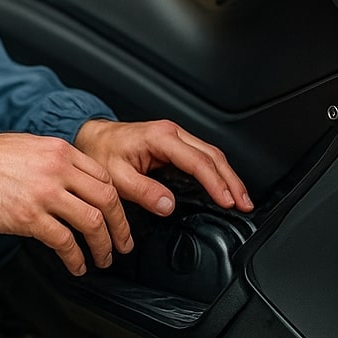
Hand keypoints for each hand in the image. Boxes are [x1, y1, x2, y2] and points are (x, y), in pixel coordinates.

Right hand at [0, 131, 132, 275]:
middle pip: (107, 198)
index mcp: (59, 149)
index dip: (116, 201)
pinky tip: (76, 266)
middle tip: (122, 244)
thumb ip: (53, 161)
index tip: (118, 218)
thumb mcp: (27, 147)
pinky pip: (64, 241)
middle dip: (120, 227)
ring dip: (103, 246)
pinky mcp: (28, 216)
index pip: (104, 176)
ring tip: (103, 259)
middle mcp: (57, 168)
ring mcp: (44, 192)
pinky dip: (75, 258)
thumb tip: (70, 181)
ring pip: (92, 222)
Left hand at [74, 118, 252, 218]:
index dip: (216, 183)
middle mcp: (172, 133)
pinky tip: (224, 187)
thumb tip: (168, 204)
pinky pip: (203, 157)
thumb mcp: (116, 176)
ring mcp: (176, 137)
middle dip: (232, 181)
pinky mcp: (176, 144)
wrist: (92, 138)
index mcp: (160, 137)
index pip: (198, 161)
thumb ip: (143, 191)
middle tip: (244, 204)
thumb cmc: (101, 152)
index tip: (227, 201)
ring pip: (212, 155)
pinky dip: (218, 173)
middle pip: (213, 155)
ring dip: (228, 177)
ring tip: (241, 199)